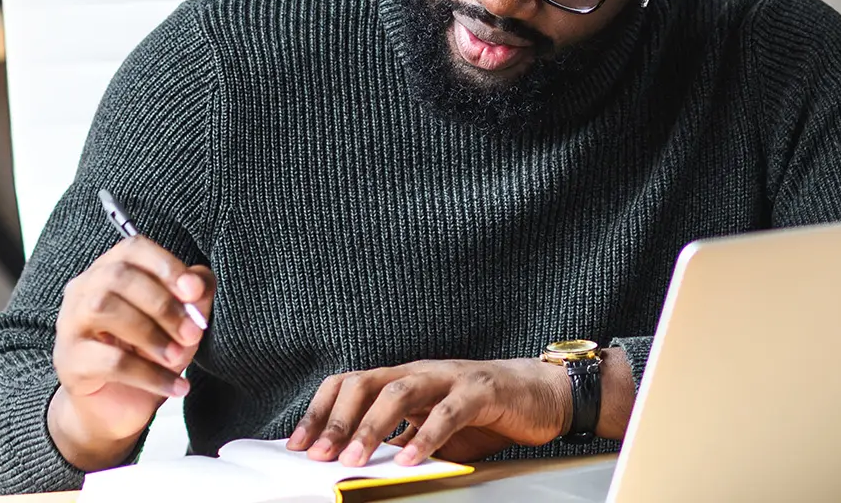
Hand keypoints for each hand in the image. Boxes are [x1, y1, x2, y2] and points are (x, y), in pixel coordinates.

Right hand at [47, 236, 214, 468]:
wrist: (117, 405)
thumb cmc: (149, 352)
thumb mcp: (180, 321)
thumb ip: (194, 296)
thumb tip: (199, 284)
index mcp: (110, 270)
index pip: (133, 249)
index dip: (166, 265)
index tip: (194, 291)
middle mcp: (83, 290)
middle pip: (118, 277)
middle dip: (163, 304)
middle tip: (192, 333)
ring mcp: (70, 325)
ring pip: (105, 310)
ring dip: (152, 335)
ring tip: (179, 358)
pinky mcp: (69, 361)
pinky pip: (110, 362)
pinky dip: (149, 374)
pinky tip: (175, 386)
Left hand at [285, 358, 571, 466]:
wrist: (543, 395)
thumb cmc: (485, 413)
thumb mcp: (432, 428)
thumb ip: (399, 440)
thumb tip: (357, 468)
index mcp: (404, 378)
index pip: (349, 384)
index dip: (319, 412)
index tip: (297, 444)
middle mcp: (421, 372)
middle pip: (365, 383)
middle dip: (336, 421)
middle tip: (317, 455)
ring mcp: (450, 377)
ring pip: (399, 391)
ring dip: (371, 427)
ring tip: (354, 460)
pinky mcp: (481, 391)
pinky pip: (448, 411)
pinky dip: (426, 436)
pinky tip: (411, 459)